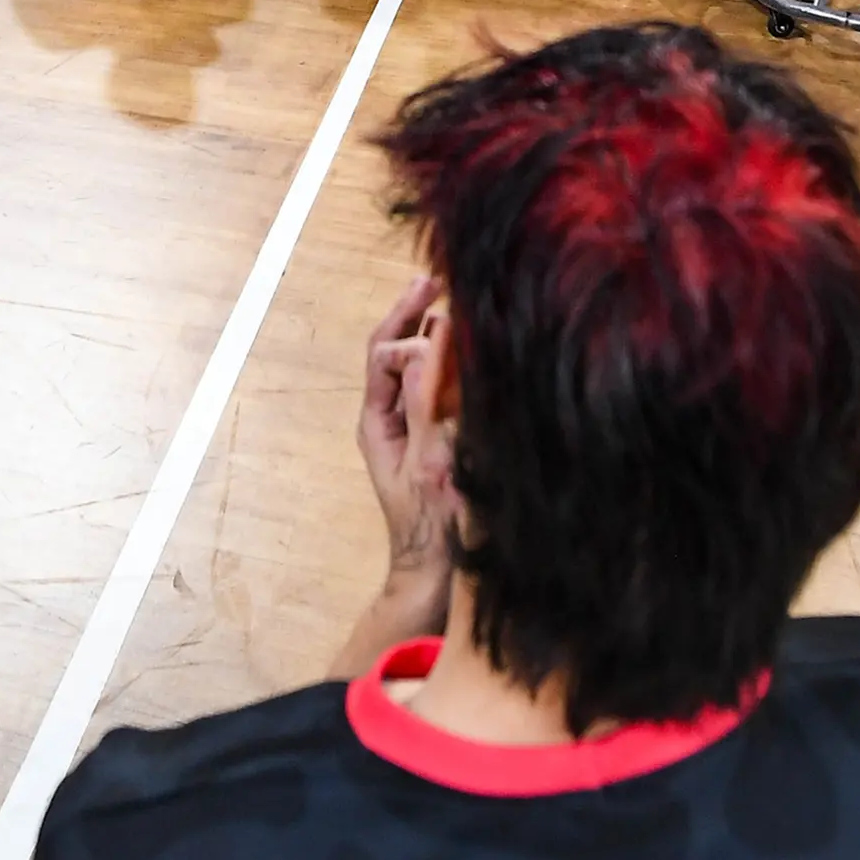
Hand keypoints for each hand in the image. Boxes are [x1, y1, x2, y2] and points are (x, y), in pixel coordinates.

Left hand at [356, 275, 459, 637]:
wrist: (441, 579)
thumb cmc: (432, 529)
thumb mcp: (431, 460)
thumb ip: (430, 401)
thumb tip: (434, 342)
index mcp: (378, 422)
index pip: (384, 353)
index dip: (406, 320)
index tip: (436, 293)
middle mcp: (393, 419)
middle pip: (398, 353)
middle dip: (417, 316)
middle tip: (437, 279)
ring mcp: (416, 430)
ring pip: (422, 370)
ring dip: (438, 336)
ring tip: (460, 303)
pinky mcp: (440, 441)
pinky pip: (443, 392)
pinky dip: (456, 365)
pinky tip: (481, 349)